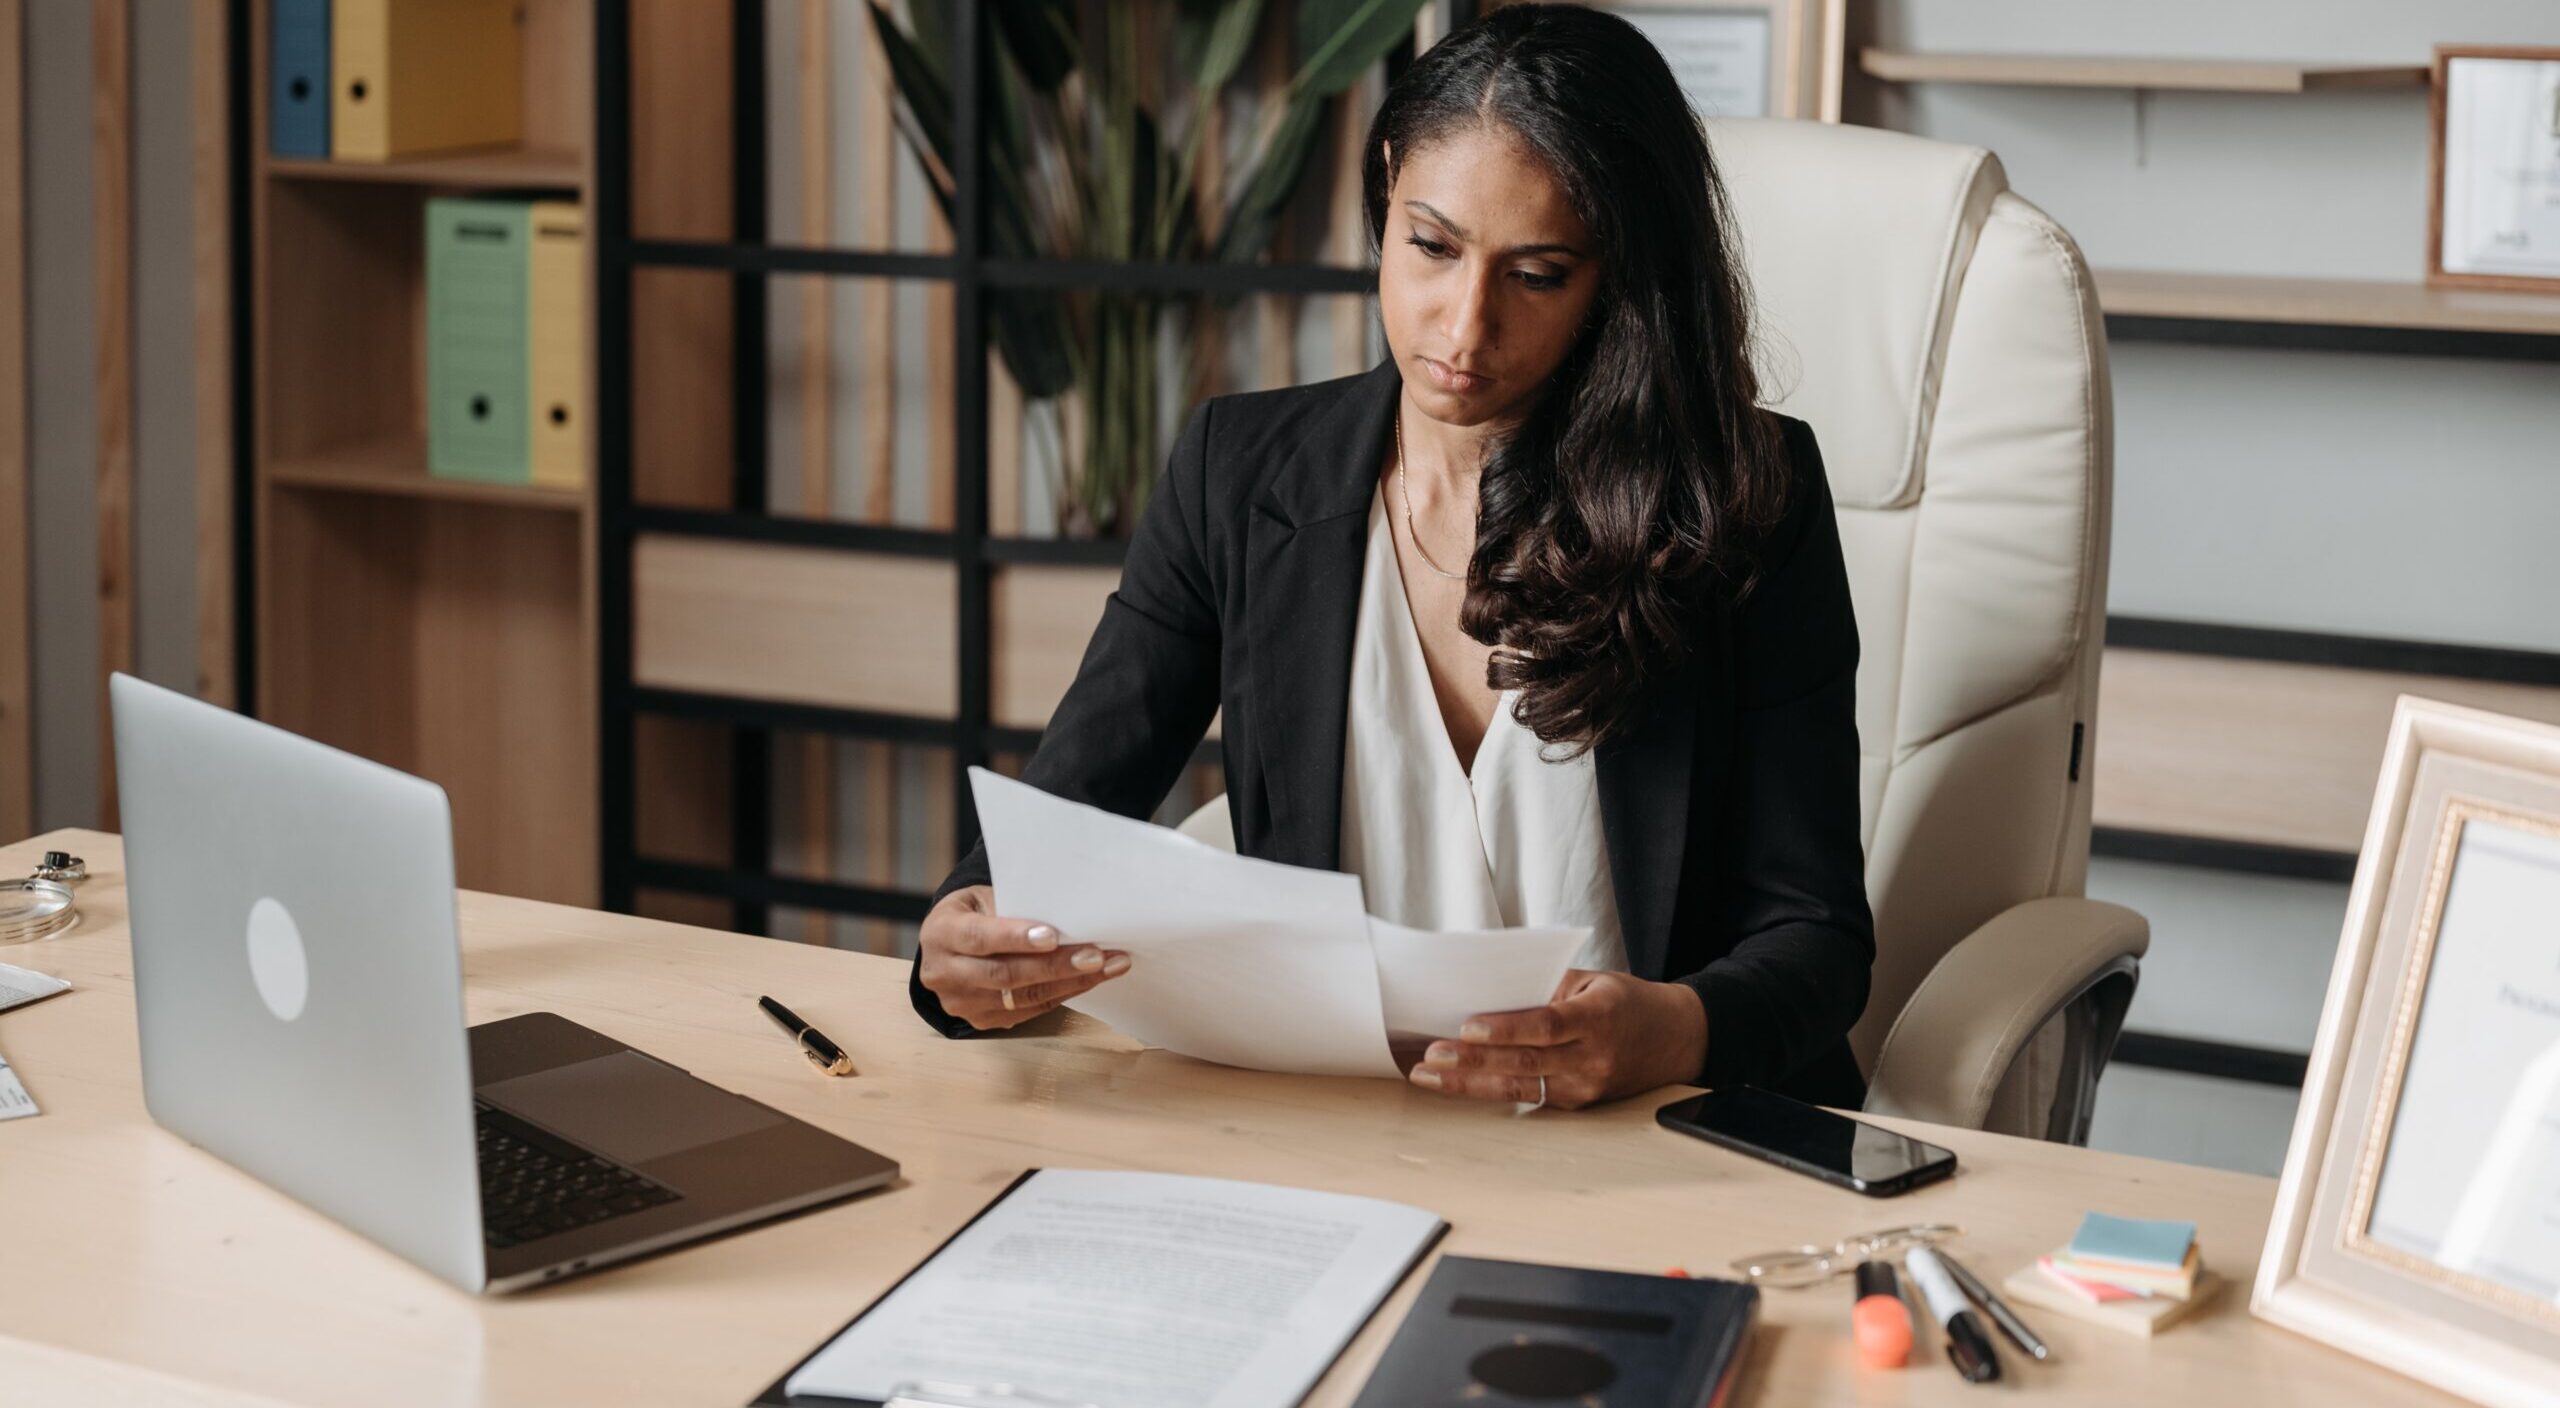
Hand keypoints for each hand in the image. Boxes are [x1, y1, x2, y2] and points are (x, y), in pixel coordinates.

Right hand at [918, 885, 1129, 1030]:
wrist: (948, 945)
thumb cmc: (974, 912)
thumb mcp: (983, 898)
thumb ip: (1014, 908)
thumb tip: (1068, 916)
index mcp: (941, 933)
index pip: (980, 938)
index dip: (1016, 937)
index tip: (1053, 936)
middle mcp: (944, 973)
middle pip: (1005, 973)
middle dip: (1056, 966)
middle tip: (1097, 956)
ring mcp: (961, 1002)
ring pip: (1022, 997)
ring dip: (1071, 982)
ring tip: (1108, 966)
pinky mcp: (981, 1021)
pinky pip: (1029, 1010)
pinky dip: (1063, 994)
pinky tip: (1090, 979)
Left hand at [1406, 970, 1707, 1108]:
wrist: (1676, 1039)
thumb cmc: (1627, 1003)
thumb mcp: (1593, 980)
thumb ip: (1545, 988)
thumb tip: (1489, 993)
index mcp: (1598, 1018)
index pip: (1546, 1026)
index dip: (1506, 1029)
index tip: (1468, 1026)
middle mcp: (1592, 1058)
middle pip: (1525, 1063)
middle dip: (1472, 1061)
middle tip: (1432, 1056)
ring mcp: (1585, 1087)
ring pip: (1519, 1088)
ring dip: (1469, 1083)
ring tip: (1430, 1075)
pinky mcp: (1577, 1103)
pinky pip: (1528, 1096)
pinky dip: (1490, 1088)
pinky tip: (1457, 1082)